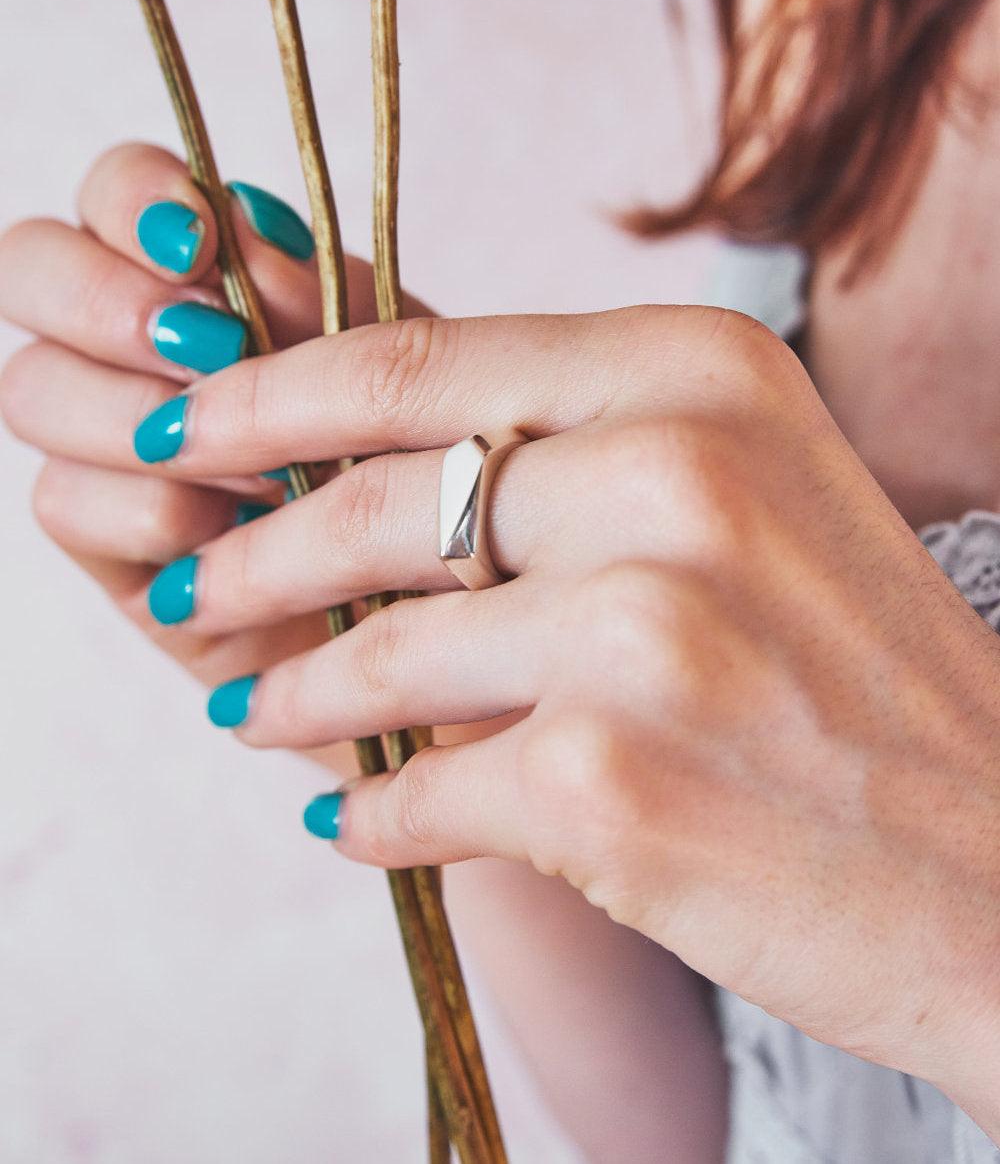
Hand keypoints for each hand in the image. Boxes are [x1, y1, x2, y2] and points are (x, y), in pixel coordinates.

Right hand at [0, 143, 426, 770]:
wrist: (439, 614)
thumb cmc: (424, 477)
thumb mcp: (397, 373)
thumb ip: (320, 297)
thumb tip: (244, 229)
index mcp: (205, 281)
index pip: (114, 196)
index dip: (134, 197)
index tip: (199, 240)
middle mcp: (137, 351)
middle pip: (28, 271)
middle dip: (104, 300)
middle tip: (204, 343)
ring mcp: (111, 448)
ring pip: (34, 389)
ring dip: (137, 415)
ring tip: (255, 465)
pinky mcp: (114, 547)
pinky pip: (64, 500)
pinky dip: (147, 507)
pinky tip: (223, 530)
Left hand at [120, 296, 999, 1125]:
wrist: (993, 859)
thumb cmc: (850, 676)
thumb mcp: (740, 499)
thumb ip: (565, 459)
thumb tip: (354, 470)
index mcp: (699, 373)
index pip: (417, 360)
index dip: (270, 400)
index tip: (189, 434)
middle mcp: (676, 475)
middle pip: (378, 498)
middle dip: (255, 550)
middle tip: (193, 584)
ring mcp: (644, 630)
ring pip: (382, 648)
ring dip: (296, 691)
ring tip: (254, 709)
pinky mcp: (609, 782)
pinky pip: (422, 784)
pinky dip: (371, 807)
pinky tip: (353, 814)